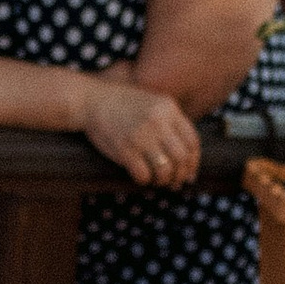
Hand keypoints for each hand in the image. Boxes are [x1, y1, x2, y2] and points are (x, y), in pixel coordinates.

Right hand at [79, 75, 202, 187]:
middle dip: (180, 175)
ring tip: (158, 181)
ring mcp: (141, 136)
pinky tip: (141, 177)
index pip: (192, 142)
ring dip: (163, 181)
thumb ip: (172, 123)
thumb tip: (188, 158)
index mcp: (169, 109)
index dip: (193, 162)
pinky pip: (143, 175)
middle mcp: (158, 122)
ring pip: (165, 170)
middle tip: (174, 182)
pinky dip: (145, 181)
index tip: (189, 172)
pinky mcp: (124, 149)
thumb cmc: (123, 105)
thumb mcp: (154, 103)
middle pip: (181, 158)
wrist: (91, 100)